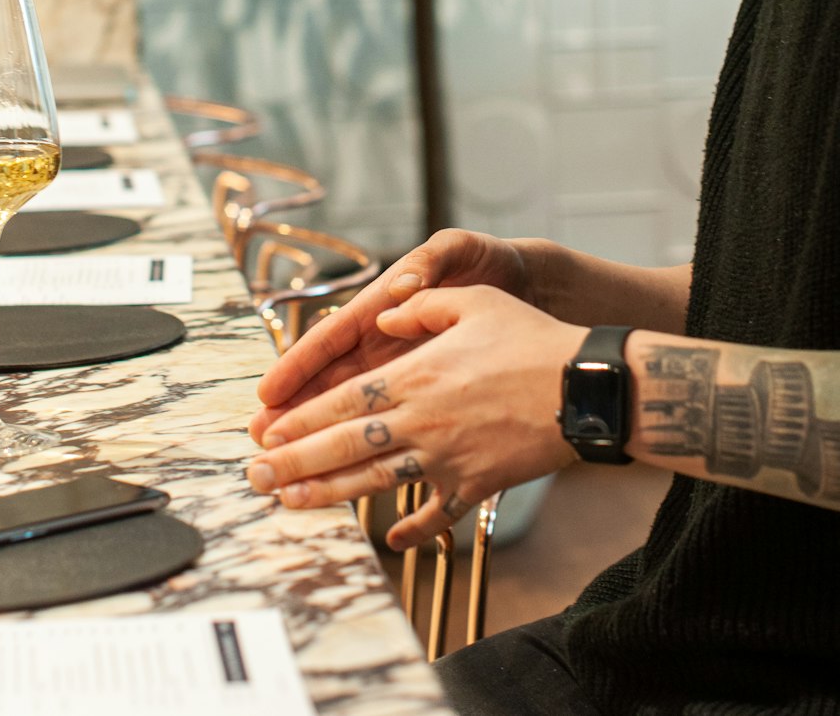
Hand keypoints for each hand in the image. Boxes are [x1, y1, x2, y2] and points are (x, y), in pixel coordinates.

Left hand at [246, 285, 585, 548]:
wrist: (587, 389)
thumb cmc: (532, 339)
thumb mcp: (473, 301)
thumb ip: (423, 307)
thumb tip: (387, 309)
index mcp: (416, 375)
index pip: (342, 402)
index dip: (300, 419)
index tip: (266, 433)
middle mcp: (422, 421)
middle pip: (344, 446)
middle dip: (293, 463)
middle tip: (254, 475)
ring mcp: (446, 459)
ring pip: (373, 482)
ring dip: (327, 494)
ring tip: (288, 502)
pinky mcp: (475, 484)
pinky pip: (435, 512)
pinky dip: (411, 528)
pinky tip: (389, 540)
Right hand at [249, 230, 531, 445]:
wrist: (534, 285)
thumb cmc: (488, 263)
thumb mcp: (457, 251)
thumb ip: (428, 264)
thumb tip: (400, 287)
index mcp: (385, 309)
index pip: (333, 340)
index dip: (299, 366)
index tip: (268, 392)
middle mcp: (389, 345)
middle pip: (335, 384)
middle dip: (299, 412)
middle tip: (262, 441)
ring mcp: (408, 374)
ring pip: (358, 412)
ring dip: (325, 438)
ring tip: (291, 468)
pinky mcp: (435, 397)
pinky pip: (400, 426)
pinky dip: (379, 451)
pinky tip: (356, 481)